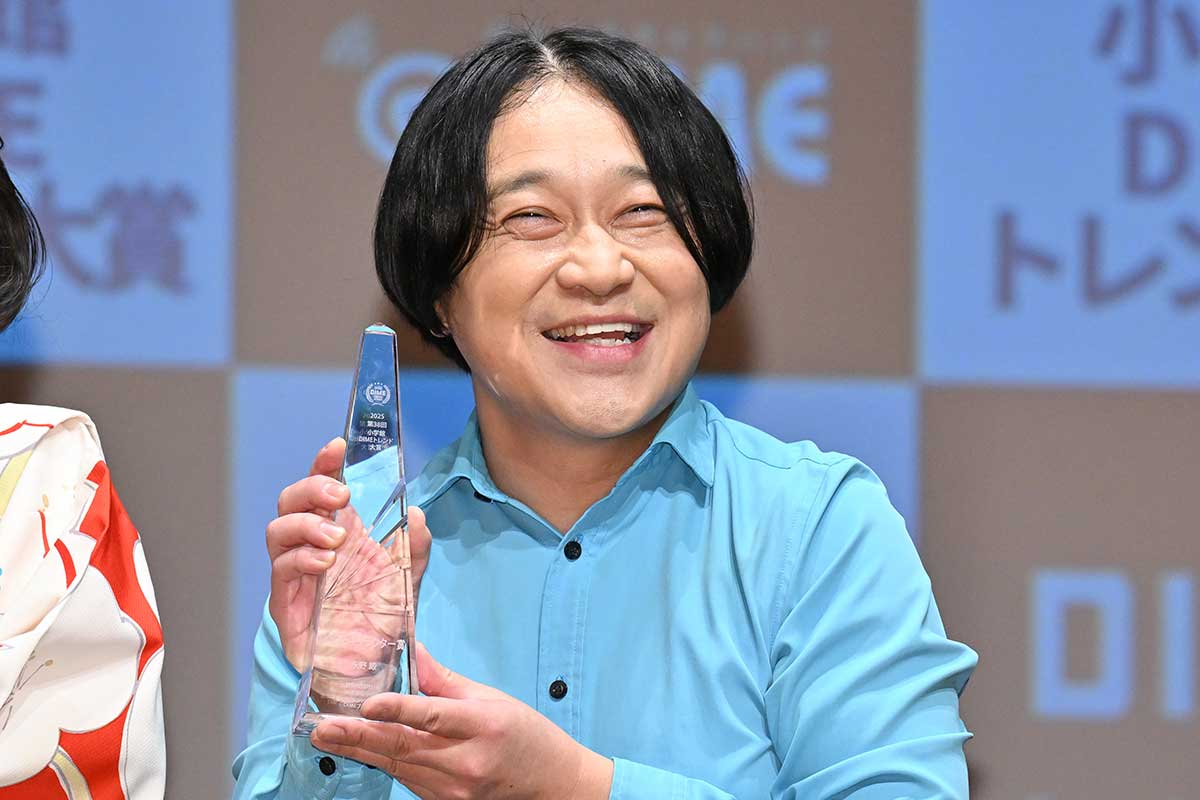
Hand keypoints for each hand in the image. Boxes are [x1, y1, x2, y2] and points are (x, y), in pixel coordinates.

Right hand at [266, 437, 431, 671]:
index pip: (321, 485)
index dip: (324, 463)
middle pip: (290, 500)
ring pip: (277, 531)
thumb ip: (414, 541)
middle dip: (311, 488)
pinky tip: (325, 563)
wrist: (373, 661)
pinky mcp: (286, 602)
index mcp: (336, 526)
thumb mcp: (408, 570)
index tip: (337, 447)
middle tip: (340, 495)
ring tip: (336, 537)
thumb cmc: (381, 609)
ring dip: (306, 524)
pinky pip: (280, 571)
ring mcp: (294, 572)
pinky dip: (301, 560)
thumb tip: (415, 516)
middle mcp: (309, 543)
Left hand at [312, 643, 613, 799]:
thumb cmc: (524, 733)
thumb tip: (411, 650)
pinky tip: (355, 749)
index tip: (367, 705)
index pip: (433, 716)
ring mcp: (453, 788)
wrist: (549, 783)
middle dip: (358, 735)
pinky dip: (380, 761)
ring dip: (359, 750)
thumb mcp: (491, 697)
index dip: (399, 711)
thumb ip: (444, 680)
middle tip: (321, 725)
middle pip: (404, 746)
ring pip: (398, 765)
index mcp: (482, 725)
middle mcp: (465, 761)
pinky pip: (406, 778)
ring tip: (325, 736)